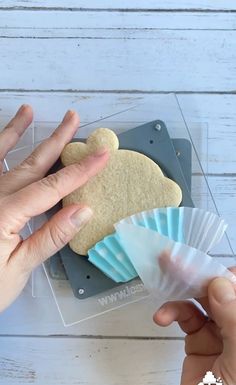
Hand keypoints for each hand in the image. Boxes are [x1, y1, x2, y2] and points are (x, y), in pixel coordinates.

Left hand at [0, 105, 108, 311]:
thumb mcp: (19, 269)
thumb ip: (50, 237)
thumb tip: (84, 210)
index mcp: (6, 213)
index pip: (51, 187)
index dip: (79, 171)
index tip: (102, 155)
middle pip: (31, 164)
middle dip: (56, 142)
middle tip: (74, 119)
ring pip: (4, 159)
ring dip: (17, 133)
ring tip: (29, 111)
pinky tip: (1, 139)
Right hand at [154, 269, 235, 384]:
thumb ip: (233, 321)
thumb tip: (220, 283)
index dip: (226, 274)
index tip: (204, 265)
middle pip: (219, 289)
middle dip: (197, 274)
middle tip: (172, 261)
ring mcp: (219, 331)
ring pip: (200, 298)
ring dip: (181, 291)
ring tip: (164, 285)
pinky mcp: (198, 340)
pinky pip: (185, 316)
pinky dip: (172, 311)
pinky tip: (163, 316)